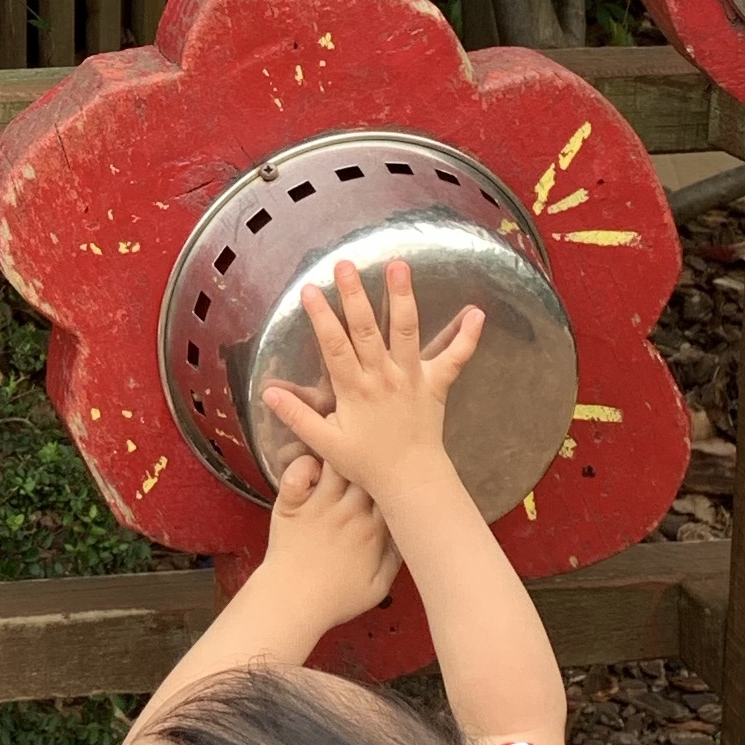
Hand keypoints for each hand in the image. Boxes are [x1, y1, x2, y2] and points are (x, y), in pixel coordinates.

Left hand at [254, 451, 401, 629]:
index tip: (391, 473)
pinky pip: (298, 472)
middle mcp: (350, 512)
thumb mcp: (378, 587)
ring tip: (339, 449)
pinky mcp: (292, 504)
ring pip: (336, 464)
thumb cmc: (336, 598)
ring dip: (337, 453)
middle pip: (366, 471)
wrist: (293, 602)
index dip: (391, 478)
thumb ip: (396, 559)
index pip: (390, 492)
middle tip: (366, 453)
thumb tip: (408, 536)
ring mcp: (319, 505)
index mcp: (374, 530)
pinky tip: (310, 466)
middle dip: (368, 458)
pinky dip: (303, 463)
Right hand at [260, 258, 485, 527]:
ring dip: (402, 298)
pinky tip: (477, 313)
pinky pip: (454, 359)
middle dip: (354, 295)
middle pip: (366, 329)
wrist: (410, 480)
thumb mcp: (325, 444)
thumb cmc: (366, 462)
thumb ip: (297, 417)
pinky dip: (467, 337)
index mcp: (354, 389)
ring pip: (405, 332)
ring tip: (399, 266)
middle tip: (346, 264)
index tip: (309, 290)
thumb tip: (268, 392)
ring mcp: (411, 377)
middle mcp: (383, 376)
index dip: (321, 317)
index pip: (333, 346)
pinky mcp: (436, 384)